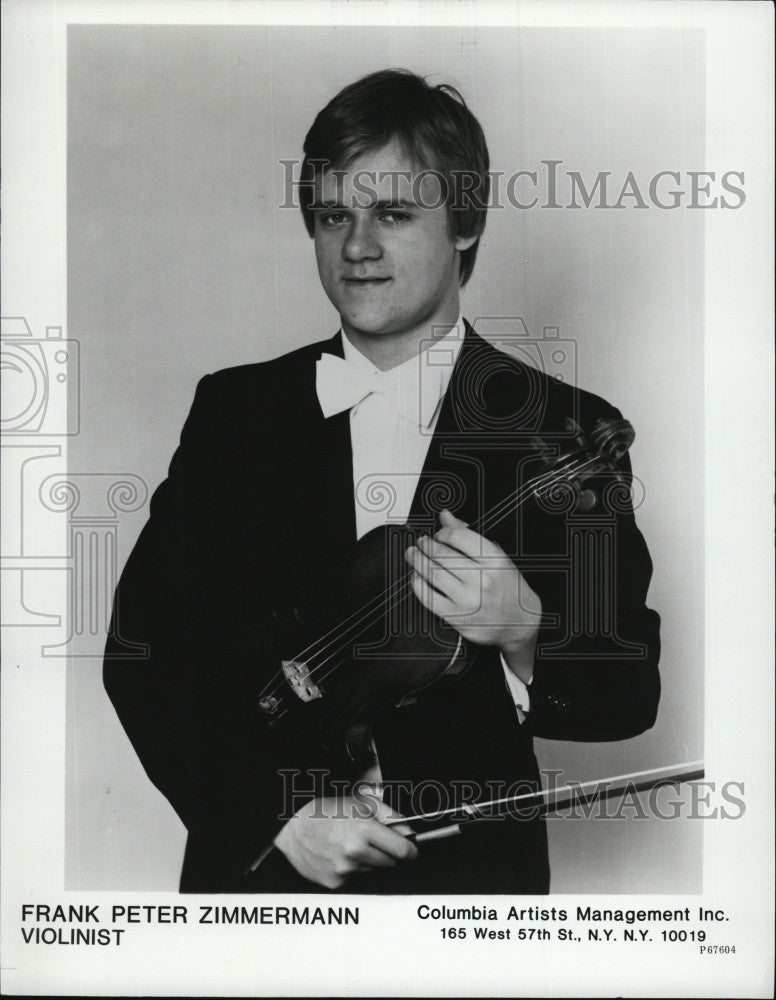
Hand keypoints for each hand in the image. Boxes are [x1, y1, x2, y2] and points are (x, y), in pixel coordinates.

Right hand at [273, 795, 417, 889]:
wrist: (293, 826)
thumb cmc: (327, 811)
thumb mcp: (361, 803)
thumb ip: (390, 816)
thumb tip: (408, 831)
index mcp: (364, 831)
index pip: (402, 850)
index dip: (410, 850)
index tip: (411, 850)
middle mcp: (355, 854)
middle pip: (390, 863)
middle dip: (387, 853)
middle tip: (373, 841)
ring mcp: (344, 871)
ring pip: (372, 871)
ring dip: (368, 861)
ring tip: (350, 844)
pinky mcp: (335, 883)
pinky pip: (355, 879)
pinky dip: (352, 869)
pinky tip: (339, 855)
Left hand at [405, 510, 541, 664]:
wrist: (519, 621)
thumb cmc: (508, 588)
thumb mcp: (495, 557)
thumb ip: (469, 535)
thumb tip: (446, 517)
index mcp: (494, 560)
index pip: (459, 536)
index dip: (443, 532)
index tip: (439, 534)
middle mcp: (481, 579)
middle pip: (442, 554)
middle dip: (426, 544)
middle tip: (421, 542)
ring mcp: (468, 599)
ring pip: (432, 573)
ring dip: (417, 560)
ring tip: (413, 554)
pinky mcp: (457, 616)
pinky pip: (428, 597)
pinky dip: (418, 584)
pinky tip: (417, 577)